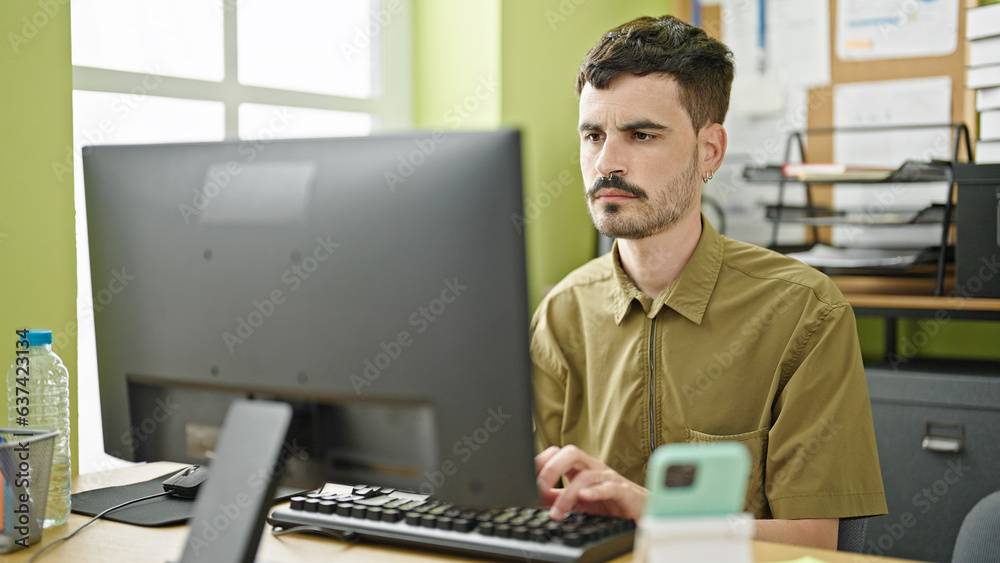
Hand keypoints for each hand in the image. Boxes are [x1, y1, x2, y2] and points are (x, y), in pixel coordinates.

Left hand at [535, 445, 649, 520]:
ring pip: (586, 476)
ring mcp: (609, 478)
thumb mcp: (578, 499)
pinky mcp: (624, 491)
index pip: (558, 453)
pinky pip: (609, 487)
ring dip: (568, 495)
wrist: (640, 512)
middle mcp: (594, 468)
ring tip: (558, 512)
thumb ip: (557, 496)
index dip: (542, 463)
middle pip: (571, 453)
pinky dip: (595, 492)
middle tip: (541, 487)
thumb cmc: (610, 501)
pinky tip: (584, 498)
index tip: (529, 481)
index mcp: (581, 467)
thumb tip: (535, 494)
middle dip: (553, 468)